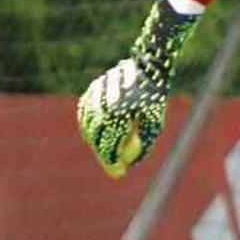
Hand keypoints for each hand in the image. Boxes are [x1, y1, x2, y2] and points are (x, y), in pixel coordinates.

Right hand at [77, 0, 198, 178]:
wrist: (148, 66)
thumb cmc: (154, 98)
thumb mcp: (153, 122)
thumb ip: (142, 144)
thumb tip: (127, 165)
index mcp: (120, 112)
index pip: (111, 144)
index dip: (113, 161)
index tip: (119, 173)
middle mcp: (105, 104)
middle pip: (97, 138)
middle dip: (104, 155)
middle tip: (114, 166)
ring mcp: (96, 96)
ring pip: (88, 127)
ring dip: (96, 143)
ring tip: (108, 153)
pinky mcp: (93, 90)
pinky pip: (85, 114)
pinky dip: (89, 127)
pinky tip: (97, 136)